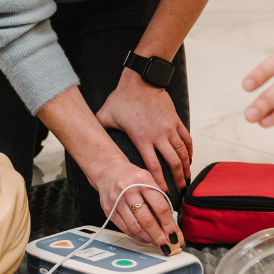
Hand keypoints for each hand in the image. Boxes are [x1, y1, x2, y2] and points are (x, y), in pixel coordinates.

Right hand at [93, 159, 183, 249]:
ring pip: (135, 226)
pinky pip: (124, 228)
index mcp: (142, 180)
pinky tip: (144, 238)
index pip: (160, 207)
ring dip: (148, 238)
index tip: (176, 236)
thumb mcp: (148, 179)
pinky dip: (136, 236)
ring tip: (157, 243)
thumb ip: (159, 198)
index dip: (170, 225)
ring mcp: (116, 201)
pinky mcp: (108, 210)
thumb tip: (170, 223)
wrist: (107, 170)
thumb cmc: (130, 176)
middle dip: (160, 236)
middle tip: (168, 245)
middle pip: (147, 219)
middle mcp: (128, 190)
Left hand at [96, 68, 191, 193]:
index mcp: (141, 139)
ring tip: (187, 178)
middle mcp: (158, 136)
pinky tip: (189, 159)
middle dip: (177, 179)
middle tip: (180, 191)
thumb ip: (98, 129)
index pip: (152, 166)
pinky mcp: (175, 120)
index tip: (163, 192)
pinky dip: (189, 150)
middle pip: (172, 163)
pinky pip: (186, 138)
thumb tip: (83, 137)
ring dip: (186, 167)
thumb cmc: (122, 98)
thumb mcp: (106, 115)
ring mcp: (169, 128)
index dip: (159, 181)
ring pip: (182, 152)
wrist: (141, 81)